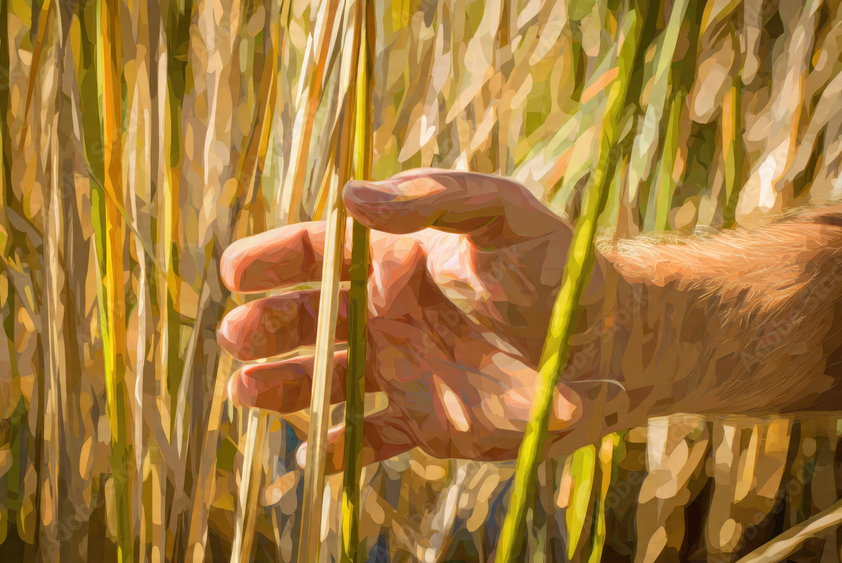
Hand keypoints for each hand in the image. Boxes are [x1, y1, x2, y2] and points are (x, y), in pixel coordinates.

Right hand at [217, 169, 635, 469]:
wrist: (606, 339)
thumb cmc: (553, 265)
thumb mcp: (498, 211)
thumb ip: (430, 196)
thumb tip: (349, 198)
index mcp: (392, 261)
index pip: (317, 255)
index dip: (272, 260)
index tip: (235, 272)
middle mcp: (385, 316)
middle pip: (306, 321)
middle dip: (264, 328)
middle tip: (236, 338)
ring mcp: (399, 371)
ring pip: (324, 381)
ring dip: (283, 388)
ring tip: (247, 392)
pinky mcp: (424, 424)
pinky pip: (370, 440)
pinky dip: (341, 452)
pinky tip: (318, 454)